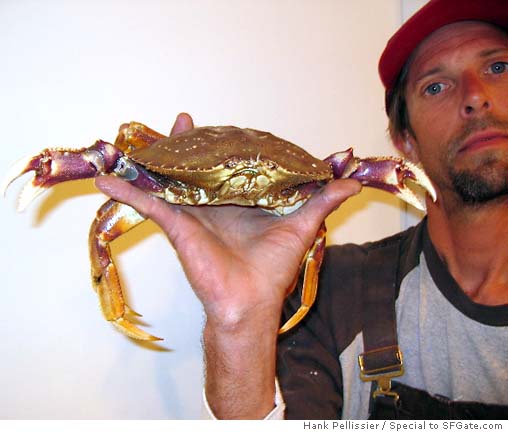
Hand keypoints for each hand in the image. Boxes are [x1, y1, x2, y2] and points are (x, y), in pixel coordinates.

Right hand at [95, 113, 359, 329]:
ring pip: (168, 179)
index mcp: (238, 201)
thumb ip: (322, 201)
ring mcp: (191, 213)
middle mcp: (212, 205)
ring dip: (154, 160)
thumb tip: (352, 182)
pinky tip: (105, 179)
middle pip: (194, 168)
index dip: (222, 146)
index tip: (221, 127)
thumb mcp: (301, 226)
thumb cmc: (273, 268)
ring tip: (144, 139)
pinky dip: (125, 192)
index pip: (226, 166)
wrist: (249, 301)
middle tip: (182, 120)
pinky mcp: (176, 225)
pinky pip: (146, 204)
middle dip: (187, 145)